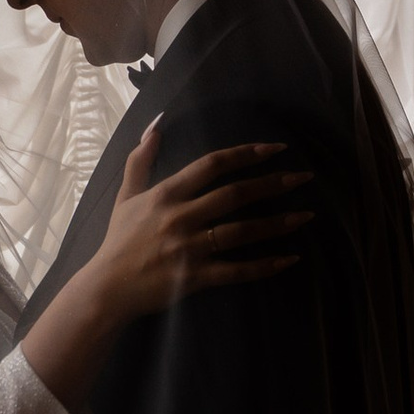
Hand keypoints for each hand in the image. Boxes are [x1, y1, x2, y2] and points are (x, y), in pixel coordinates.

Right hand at [86, 125, 311, 319]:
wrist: (107, 288)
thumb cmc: (119, 240)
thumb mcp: (125, 195)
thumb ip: (140, 159)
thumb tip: (155, 126)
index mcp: (166, 194)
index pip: (212, 165)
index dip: (246, 154)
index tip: (275, 148)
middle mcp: (180, 217)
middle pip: (234, 195)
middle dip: (272, 184)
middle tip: (304, 177)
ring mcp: (188, 249)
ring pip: (241, 231)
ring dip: (277, 223)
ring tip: (306, 216)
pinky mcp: (194, 277)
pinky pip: (236, 270)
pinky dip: (264, 266)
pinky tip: (289, 259)